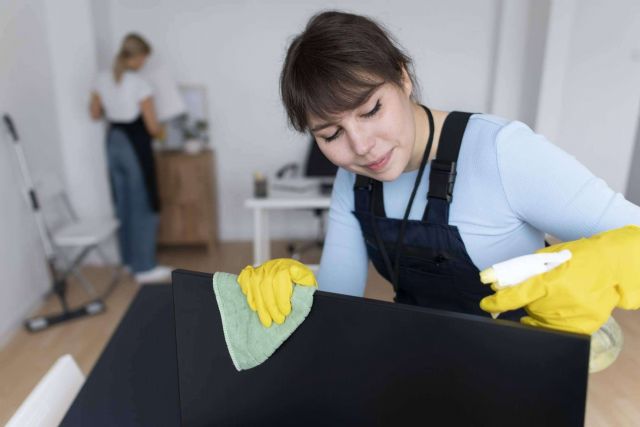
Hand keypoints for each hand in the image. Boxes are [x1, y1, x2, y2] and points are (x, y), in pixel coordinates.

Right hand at [237, 258, 316, 326]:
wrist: (293, 275)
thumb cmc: (301, 281)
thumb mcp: (307, 280)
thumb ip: (303, 278)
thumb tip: (294, 271)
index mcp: (286, 265)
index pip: (280, 279)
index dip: (282, 297)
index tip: (286, 312)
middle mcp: (272, 265)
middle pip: (266, 285)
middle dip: (271, 306)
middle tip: (278, 320)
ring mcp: (260, 269)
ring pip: (255, 286)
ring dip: (261, 306)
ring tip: (267, 321)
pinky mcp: (252, 273)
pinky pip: (245, 281)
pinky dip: (248, 294)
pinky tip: (254, 307)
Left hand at [480, 226, 639, 333]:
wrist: (614, 266)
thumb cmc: (580, 257)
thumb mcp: (549, 258)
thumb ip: (525, 271)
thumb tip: (501, 282)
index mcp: (550, 283)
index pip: (515, 297)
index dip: (497, 302)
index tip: (486, 305)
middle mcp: (560, 304)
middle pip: (529, 310)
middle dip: (529, 303)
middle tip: (543, 292)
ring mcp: (573, 318)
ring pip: (542, 321)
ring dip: (541, 313)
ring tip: (556, 299)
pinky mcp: (583, 327)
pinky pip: (559, 329)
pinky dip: (556, 320)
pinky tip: (564, 308)